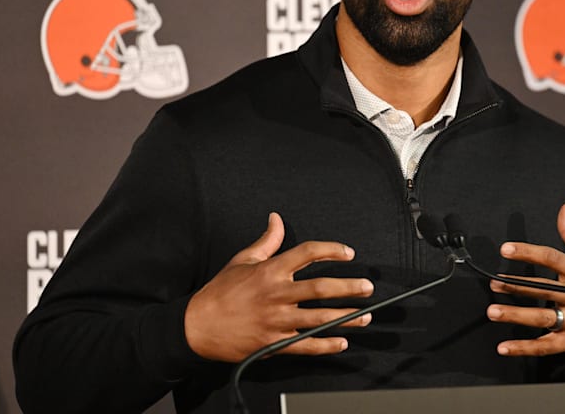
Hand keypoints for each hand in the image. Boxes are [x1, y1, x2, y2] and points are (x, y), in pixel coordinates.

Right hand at [184, 212, 373, 361]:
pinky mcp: (273, 343)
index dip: (331, 250)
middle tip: (367, 287)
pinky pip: (305, 344)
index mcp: (270, 271)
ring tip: (365, 316)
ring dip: (346, 317)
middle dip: (349, 288)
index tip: (348, 253)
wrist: (197, 326)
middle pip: (321, 288)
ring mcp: (276, 320)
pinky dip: (326, 345)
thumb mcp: (242, 260)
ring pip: (319, 318)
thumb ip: (266, 241)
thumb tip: (276, 219)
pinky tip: (341, 342)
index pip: (308, 253)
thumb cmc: (220, 292)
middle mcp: (276, 294)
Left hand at [486, 203, 564, 359]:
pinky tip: (504, 347)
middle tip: (493, 283)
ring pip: (541, 318)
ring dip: (515, 315)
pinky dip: (523, 348)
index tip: (506, 249)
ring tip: (492, 312)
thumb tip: (564, 208)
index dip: (528, 252)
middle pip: (542, 289)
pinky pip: (545, 346)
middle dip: (515, 286)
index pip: (552, 258)